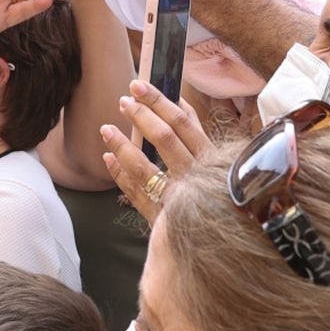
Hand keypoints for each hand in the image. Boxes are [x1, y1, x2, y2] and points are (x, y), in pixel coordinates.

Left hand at [100, 79, 211, 222]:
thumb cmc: (216, 191)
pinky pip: (136, 194)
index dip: (160, 101)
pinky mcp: (163, 218)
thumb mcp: (215, 160)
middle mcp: (196, 177)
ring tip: (105, 128)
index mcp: (211, 159)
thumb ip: (195, 133)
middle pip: (165, 138)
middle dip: (141, 115)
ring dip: (123, 144)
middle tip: (124, 100)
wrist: (224, 244)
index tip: (140, 85)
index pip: (184, 122)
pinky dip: (120, 175)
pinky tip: (107, 158)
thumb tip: (178, 98)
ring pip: (145, 167)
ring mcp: (178, 199)